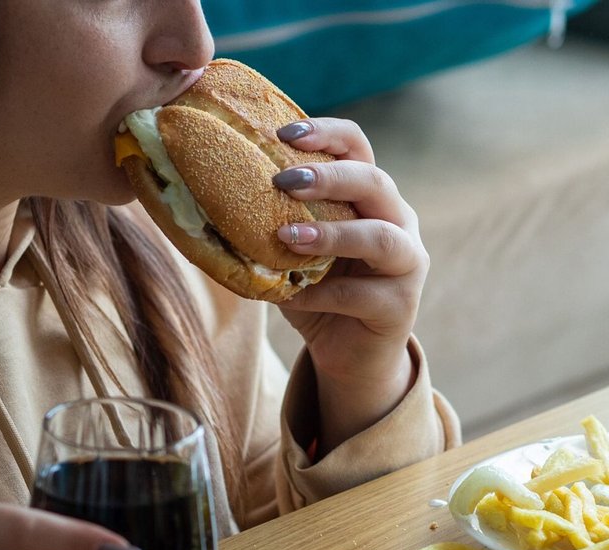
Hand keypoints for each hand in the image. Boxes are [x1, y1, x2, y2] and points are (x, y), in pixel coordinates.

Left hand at [272, 118, 428, 451]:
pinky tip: (293, 295)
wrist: (351, 356)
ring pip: (382, 238)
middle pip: (376, 182)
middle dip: (329, 177)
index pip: (359, 148)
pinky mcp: (400, 307)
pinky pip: (362, 295)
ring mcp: (408, 264)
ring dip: (333, 234)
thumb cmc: (319, 292)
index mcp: (372, 197)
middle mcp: (399, 222)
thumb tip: (199, 197)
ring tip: (287, 236)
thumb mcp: (294, 251)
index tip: (283, 133)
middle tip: (283, 180)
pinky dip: (323, 294)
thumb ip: (272, 221)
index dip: (326, 134)